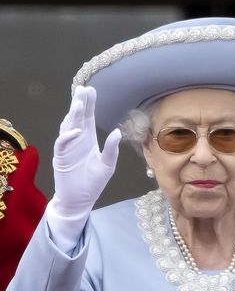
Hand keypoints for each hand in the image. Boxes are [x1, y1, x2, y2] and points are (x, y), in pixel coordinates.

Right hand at [47, 85, 120, 250]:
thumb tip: (117, 131)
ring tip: (79, 103)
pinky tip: (77, 130)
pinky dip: (68, 136)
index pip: (88, 118)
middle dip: (80, 103)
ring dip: (72, 115)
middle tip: (83, 89)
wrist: (79, 200)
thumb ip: (112, 150)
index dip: (89, 105)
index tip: (91, 90)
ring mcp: (67, 148)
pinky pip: (62, 144)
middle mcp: (77, 140)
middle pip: (77, 118)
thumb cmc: (92, 184)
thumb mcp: (107, 166)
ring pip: (68, 127)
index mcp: (88, 140)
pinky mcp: (61, 158)